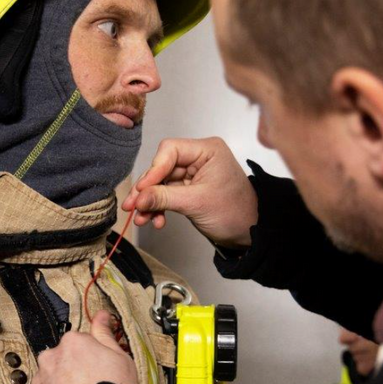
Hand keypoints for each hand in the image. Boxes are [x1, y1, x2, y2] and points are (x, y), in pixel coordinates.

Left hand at [33, 311, 139, 383]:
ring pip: (55, 374)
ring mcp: (43, 377)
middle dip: (76, 366)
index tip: (100, 366)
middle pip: (65, 356)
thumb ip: (106, 334)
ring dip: (64, 382)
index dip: (94, 355)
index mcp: (73, 341)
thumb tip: (102, 316)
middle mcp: (52, 355)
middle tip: (92, 383)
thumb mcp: (120, 357)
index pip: (82, 341)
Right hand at [123, 137, 258, 248]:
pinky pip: (166, 194)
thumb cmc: (236, 212)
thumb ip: (165, 198)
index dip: (153, 170)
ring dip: (150, 202)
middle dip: (147, 190)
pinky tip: (155, 220)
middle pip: (161, 168)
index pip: (170, 150)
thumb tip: (139, 198)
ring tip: (142, 219)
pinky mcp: (188, 189)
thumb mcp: (197, 203)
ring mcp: (192, 174)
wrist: (249, 232)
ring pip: (160, 183)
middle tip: (133, 206)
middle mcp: (198, 158)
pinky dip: (158, 207)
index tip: (142, 190)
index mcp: (207, 150)